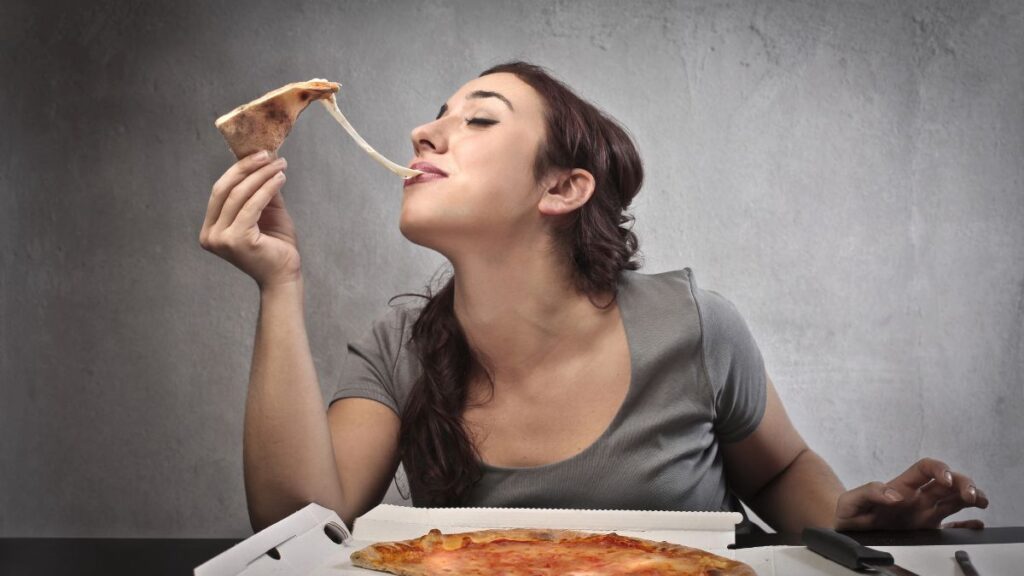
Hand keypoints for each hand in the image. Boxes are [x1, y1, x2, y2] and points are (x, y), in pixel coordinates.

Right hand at [200, 151, 300, 287]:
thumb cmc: (276, 247)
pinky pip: (253, 206)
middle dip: (247, 168)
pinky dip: (267, 189)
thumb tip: (263, 160)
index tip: (258, 153)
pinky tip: (280, 179)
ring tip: (280, 165)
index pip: (220, 191)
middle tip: (267, 154)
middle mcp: (210, 235)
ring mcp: (220, 239)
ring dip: (261, 176)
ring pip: (239, 195)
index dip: (237, 170)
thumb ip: (260, 191)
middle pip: (225, 190)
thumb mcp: (267, 213)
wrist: (285, 276)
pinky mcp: (236, 240)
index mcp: (211, 229)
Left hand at [834, 458, 987, 529]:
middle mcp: (917, 497)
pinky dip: (966, 525)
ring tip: (981, 502)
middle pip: (947, 482)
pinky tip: (976, 525)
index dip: (939, 469)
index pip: (925, 468)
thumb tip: (894, 496)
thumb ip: (869, 493)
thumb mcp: (851, 502)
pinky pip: (951, 525)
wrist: (846, 531)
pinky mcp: (925, 531)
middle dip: (963, 483)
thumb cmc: (849, 513)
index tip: (946, 479)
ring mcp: (923, 513)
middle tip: (972, 496)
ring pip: (954, 499)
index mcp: (901, 486)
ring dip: (971, 497)